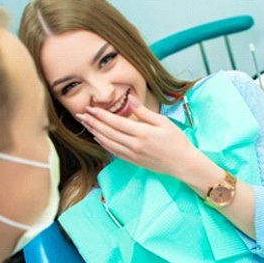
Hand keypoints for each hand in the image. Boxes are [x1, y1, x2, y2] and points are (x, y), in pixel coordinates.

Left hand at [76, 102, 202, 177]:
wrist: (182, 163)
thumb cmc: (176, 141)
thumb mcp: (163, 122)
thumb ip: (144, 112)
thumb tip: (131, 99)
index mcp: (142, 133)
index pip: (115, 122)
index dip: (100, 115)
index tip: (90, 108)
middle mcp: (134, 145)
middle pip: (107, 132)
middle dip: (92, 123)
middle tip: (81, 115)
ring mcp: (132, 154)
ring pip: (108, 143)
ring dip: (95, 133)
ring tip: (85, 124)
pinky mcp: (133, 161)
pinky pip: (114, 152)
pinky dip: (104, 144)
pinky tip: (98, 137)